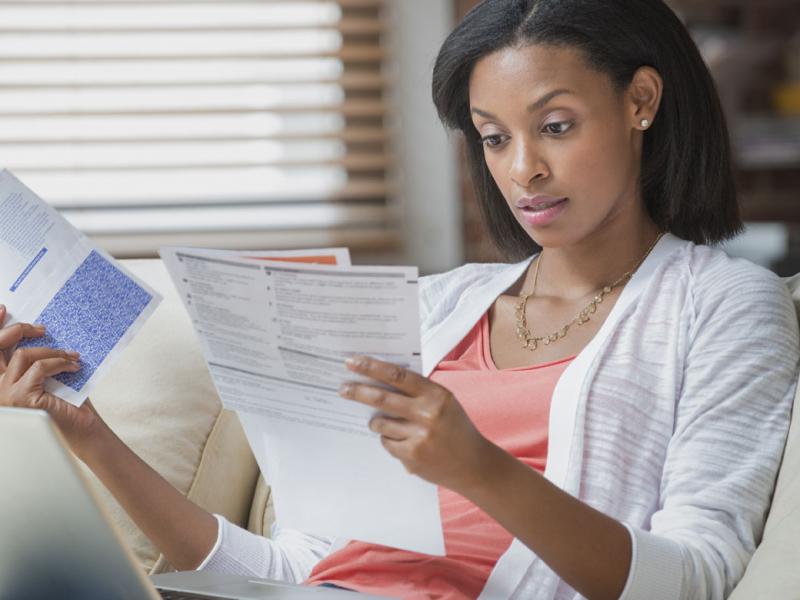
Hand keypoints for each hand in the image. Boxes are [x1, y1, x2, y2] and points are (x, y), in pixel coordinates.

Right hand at [0, 304, 103, 455]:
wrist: (81, 428)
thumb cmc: (66, 403)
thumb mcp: (48, 376)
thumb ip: (36, 360)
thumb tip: (41, 332)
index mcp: (1, 381)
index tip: (3, 309)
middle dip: (19, 330)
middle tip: (43, 329)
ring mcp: (6, 394)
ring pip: (23, 355)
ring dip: (51, 351)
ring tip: (71, 355)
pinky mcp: (22, 397)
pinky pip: (40, 368)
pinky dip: (60, 363)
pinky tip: (74, 366)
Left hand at [339, 355, 499, 495]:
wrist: (474, 465)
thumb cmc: (455, 428)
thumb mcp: (444, 403)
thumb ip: (417, 392)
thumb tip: (379, 379)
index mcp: (436, 394)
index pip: (397, 375)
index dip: (372, 367)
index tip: (353, 362)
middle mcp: (428, 414)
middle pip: (382, 398)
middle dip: (358, 392)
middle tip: (342, 389)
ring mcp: (419, 436)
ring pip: (380, 424)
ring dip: (377, 423)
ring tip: (388, 425)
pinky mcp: (411, 457)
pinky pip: (386, 443)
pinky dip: (390, 441)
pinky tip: (406, 443)